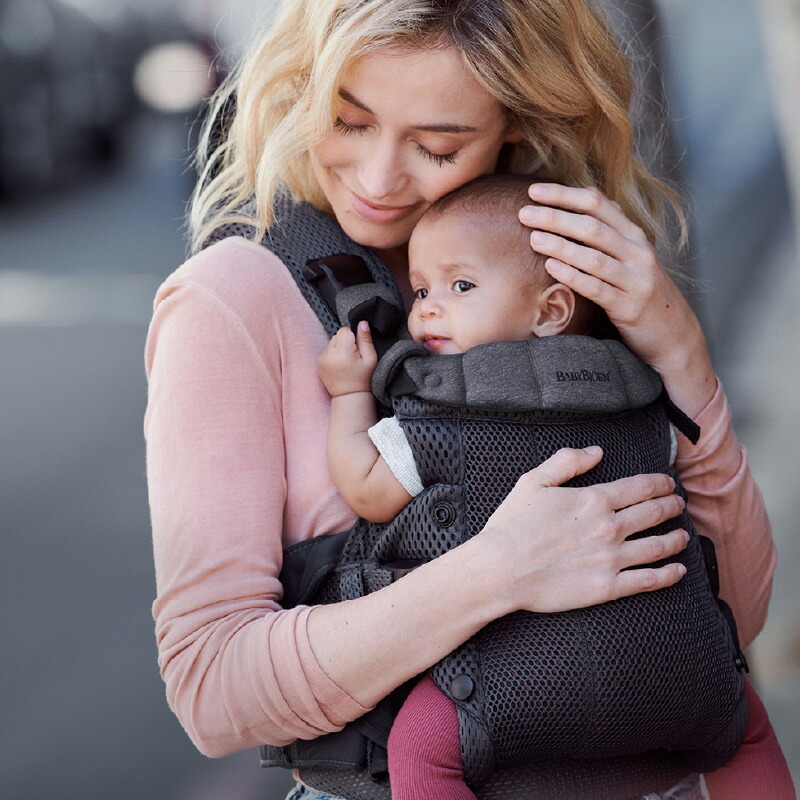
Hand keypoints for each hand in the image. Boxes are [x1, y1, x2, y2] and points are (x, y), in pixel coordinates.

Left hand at [317, 321, 378, 396]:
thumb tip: (362, 323)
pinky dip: (333, 355)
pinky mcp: (319, 364)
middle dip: (345, 342)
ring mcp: (322, 359)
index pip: (344, 330)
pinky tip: (340, 365)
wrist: (350, 396)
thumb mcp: (370, 358)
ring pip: (331, 343)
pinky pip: (326, 352)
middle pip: (336, 335)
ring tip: (346, 361)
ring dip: (338, 348)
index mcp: (343, 351)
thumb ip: (366, 339)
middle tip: (353, 356)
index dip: (353, 336)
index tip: (357, 348)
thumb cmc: (363, 379)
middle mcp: (329, 354)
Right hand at [477, 446, 688, 614]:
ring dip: (676, 538)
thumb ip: (567, 462)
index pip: (640, 487)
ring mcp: (611, 558)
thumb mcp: (533, 481)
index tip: (668, 483)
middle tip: (679, 504)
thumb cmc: (512, 525)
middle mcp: (609, 527)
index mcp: (593, 499)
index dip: (660, 483)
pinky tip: (678, 570)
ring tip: (683, 535)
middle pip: (654, 513)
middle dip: (672, 506)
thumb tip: (596, 451)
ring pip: (658, 546)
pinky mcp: (608, 587)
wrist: (500, 569)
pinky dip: (669, 574)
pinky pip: (649, 580)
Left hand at [519, 183, 715, 414]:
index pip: (598, 204)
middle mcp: (638, 253)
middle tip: (523, 213)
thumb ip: (609, 232)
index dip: (564, 195)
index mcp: (634, 236)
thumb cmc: (641, 293)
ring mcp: (636, 280)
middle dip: (555, 217)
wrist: (675, 334)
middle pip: (592, 226)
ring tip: (533, 239)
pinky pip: (597, 288)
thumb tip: (583, 199)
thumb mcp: (631, 258)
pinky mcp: (629, 307)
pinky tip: (550, 268)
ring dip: (561, 246)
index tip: (534, 190)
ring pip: (594, 256)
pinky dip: (572, 276)